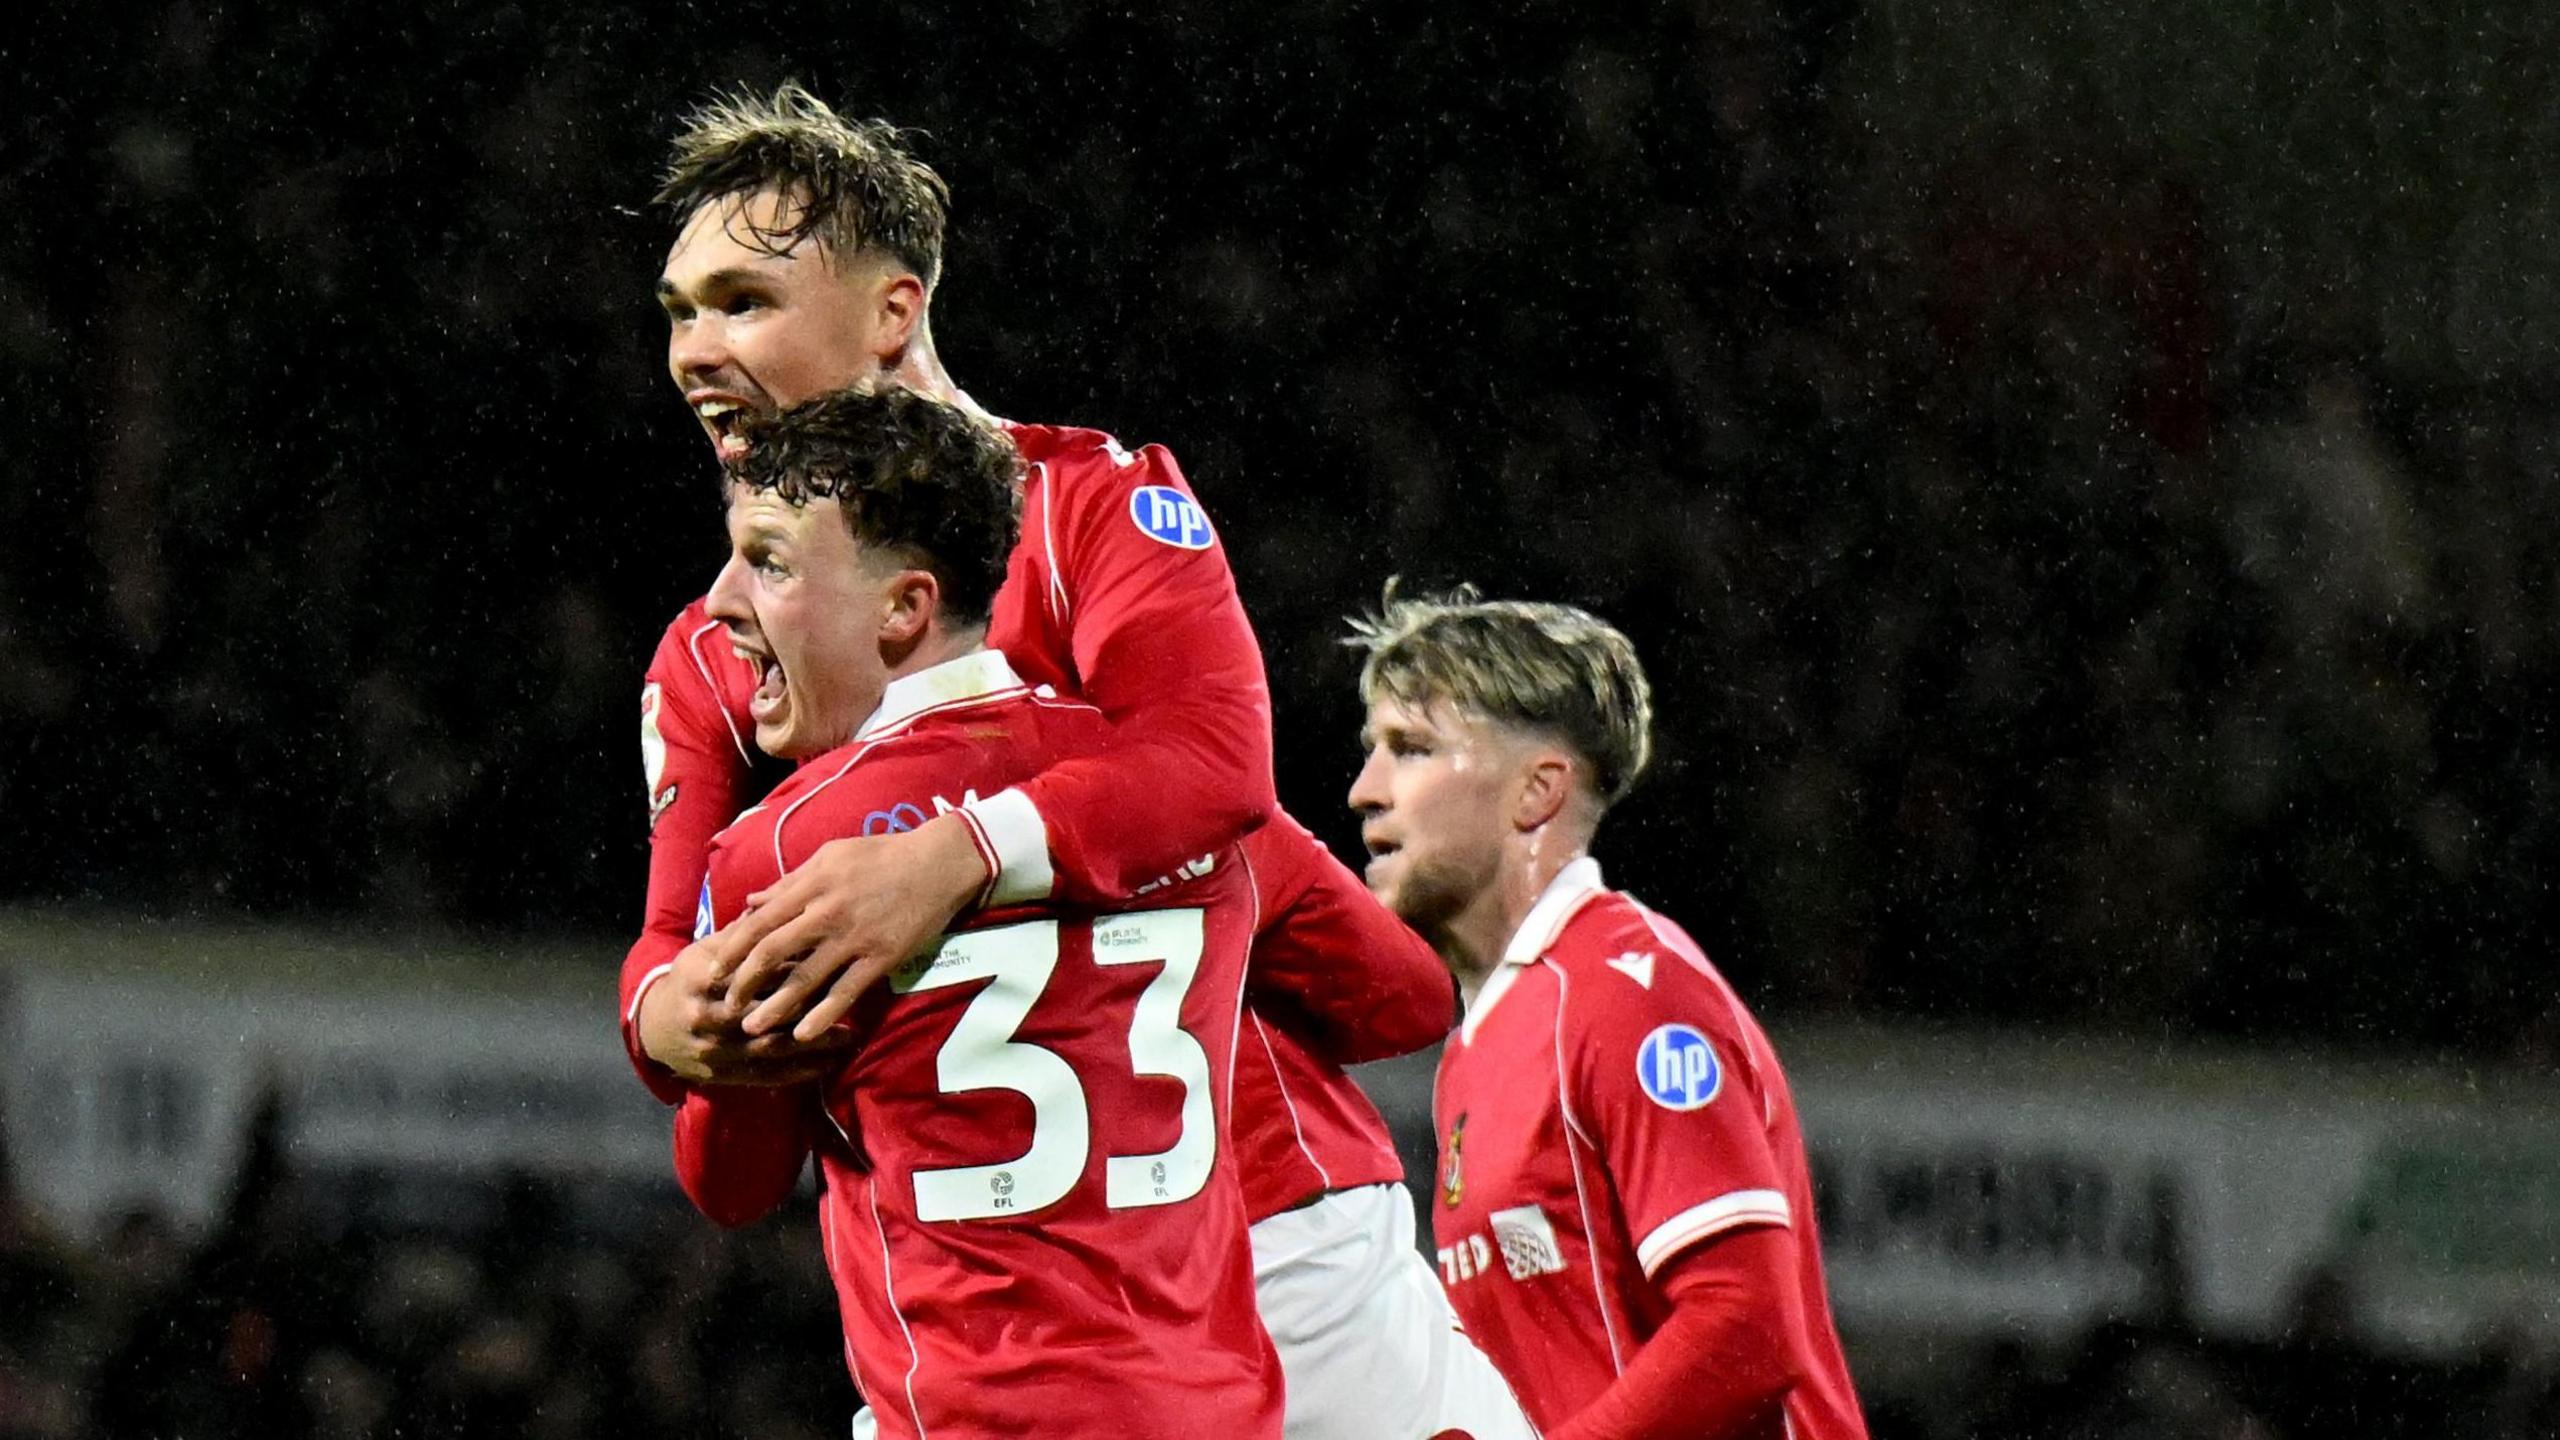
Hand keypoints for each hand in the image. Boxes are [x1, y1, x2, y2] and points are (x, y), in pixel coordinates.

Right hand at [637, 931, 853, 1085]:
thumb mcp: (708, 949)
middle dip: (811, 1010)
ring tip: (851, 1039)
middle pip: (766, 1013)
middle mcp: (708, 1016)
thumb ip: (744, 932)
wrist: (653, 1027)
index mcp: (703, 978)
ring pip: (771, 1049)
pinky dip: (799, 1073)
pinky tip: (828, 1065)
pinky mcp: (722, 1075)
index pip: (755, 973)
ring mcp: (714, 1050)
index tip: (832, 961)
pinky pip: (766, 1077)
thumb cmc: (689, 979)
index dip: (794, 969)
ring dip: (814, 1047)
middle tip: (852, 1003)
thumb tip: (777, 901)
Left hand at [720, 813, 991, 1042]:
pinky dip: (823, 1015)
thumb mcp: (831, 856)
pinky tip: (803, 1035)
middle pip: (773, 953)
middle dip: (744, 982)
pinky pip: (846, 992)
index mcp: (812, 886)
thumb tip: (752, 901)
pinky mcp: (880, 958)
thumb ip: (790, 882)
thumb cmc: (882, 855)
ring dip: (775, 1007)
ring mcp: (854, 939)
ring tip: (752, 1028)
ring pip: (805, 978)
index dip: (733, 949)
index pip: (760, 921)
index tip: (715, 970)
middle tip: (726, 1005)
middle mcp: (827, 914)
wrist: (938, 864)